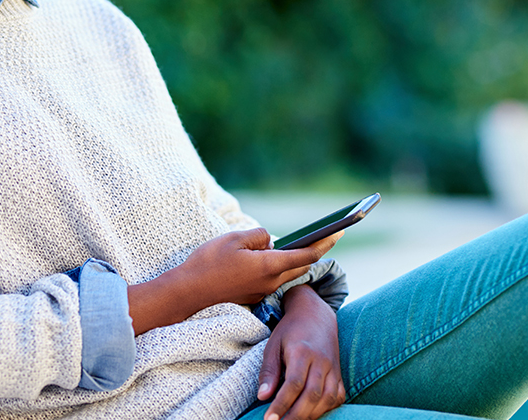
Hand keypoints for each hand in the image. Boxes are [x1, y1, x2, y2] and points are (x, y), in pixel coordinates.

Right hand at [127, 228, 340, 334]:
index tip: (340, 232)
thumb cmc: (208, 263)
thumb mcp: (234, 238)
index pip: (306, 255)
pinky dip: (276, 267)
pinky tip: (268, 256)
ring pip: (286, 272)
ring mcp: (262, 291)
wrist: (187, 293)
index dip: (325, 242)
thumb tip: (269, 242)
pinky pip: (271, 278)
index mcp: (269, 265)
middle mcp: (270, 282)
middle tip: (326, 235)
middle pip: (301, 266)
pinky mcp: (252, 295)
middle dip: (315, 251)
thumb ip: (258, 236)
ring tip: (297, 243)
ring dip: (294, 259)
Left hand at [257, 285, 345, 419]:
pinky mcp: (340, 373)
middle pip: (312, 395)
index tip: (269, 418)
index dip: (282, 404)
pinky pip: (338, 396)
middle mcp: (321, 361)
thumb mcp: (273, 345)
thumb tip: (263, 397)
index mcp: (302, 352)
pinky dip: (327, 408)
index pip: (294, 384)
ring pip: (328, 398)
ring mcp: (333, 368)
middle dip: (296, 415)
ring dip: (311, 415)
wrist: (316, 314)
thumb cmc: (290, 330)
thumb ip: (269, 371)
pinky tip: (312, 413)